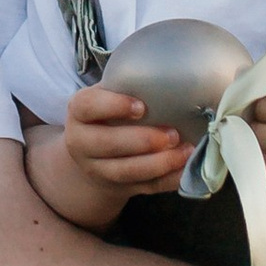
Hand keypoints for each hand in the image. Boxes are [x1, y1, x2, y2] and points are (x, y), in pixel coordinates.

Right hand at [59, 83, 188, 195]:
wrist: (93, 153)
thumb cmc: (109, 113)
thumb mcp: (108, 94)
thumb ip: (128, 88)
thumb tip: (173, 78)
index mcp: (79, 112)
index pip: (88, 107)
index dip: (113, 106)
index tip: (141, 107)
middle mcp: (81, 143)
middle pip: (107, 144)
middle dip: (142, 141)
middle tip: (172, 134)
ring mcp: (97, 169)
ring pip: (124, 171)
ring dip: (157, 163)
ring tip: (184, 152)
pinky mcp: (118, 187)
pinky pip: (144, 187)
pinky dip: (168, 180)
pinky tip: (186, 168)